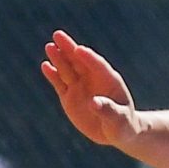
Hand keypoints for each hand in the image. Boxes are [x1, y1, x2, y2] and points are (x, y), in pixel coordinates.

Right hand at [41, 31, 142, 149]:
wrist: (115, 132)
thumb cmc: (123, 125)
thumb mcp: (119, 120)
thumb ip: (108, 110)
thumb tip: (93, 103)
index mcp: (109, 80)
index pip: (98, 65)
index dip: (89, 57)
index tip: (80, 50)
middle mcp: (92, 79)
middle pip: (79, 60)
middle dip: (69, 48)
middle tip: (58, 35)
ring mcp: (80, 86)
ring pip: (67, 69)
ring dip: (58, 58)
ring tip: (49, 46)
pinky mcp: (69, 96)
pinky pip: (59, 83)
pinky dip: (52, 74)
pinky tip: (45, 65)